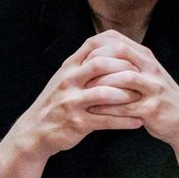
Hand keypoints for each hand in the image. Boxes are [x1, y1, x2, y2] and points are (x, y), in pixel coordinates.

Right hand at [0, 31, 145, 177]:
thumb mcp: (65, 79)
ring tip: (144, 98)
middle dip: (125, 68)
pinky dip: (124, 121)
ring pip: (104, 93)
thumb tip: (108, 49)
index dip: (117, 47)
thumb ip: (83, 64)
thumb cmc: (55, 103)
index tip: (136, 54)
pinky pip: (105, 120)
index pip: (93, 46)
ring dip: (127, 96)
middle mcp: (68, 81)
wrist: (34, 131)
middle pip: (100, 65)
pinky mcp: (76, 123)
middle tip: (144, 75)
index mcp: (68, 68)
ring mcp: (71, 102)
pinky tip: (138, 122)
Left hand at [82, 31, 178, 176]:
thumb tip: (98, 52)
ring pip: (123, 78)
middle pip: (121, 52)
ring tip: (83, 90)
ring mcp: (153, 88)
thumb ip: (126, 63)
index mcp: (147, 58)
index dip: (97, 45)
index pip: (119, 40)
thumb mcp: (145, 74)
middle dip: (97, 60)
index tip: (80, 56)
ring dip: (101, 83)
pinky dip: (108, 106)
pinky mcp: (152, 108)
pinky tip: (93, 108)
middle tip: (78, 72)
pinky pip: (126, 105)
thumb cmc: (157, 97)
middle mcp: (151, 69)